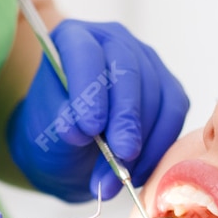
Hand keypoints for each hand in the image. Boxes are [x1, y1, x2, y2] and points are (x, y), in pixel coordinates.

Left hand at [5, 18, 189, 201]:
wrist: (74, 151)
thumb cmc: (55, 134)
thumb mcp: (44, 132)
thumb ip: (59, 125)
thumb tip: (76, 128)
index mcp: (74, 39)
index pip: (85, 53)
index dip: (90, 89)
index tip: (89, 128)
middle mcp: (114, 42)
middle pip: (129, 70)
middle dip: (126, 117)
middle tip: (120, 154)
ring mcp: (146, 63)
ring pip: (156, 95)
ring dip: (142, 141)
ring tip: (119, 178)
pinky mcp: (169, 90)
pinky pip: (173, 115)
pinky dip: (159, 148)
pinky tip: (138, 172)